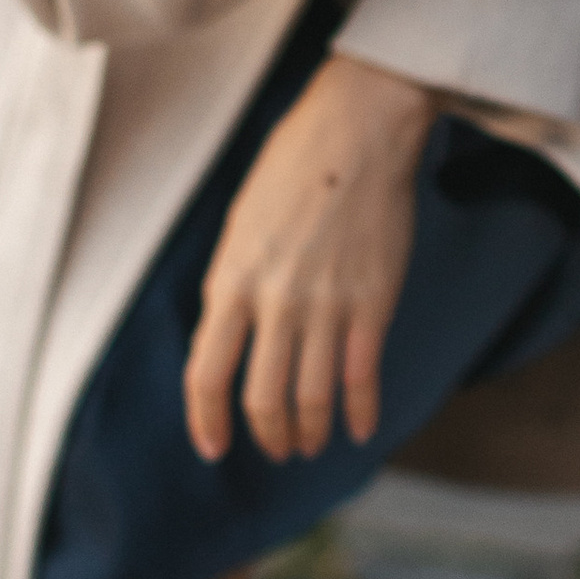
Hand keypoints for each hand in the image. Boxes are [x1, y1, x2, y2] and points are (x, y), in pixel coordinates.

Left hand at [184, 53, 438, 464]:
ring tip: (310, 443)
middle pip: (262, 398)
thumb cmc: (293, 166)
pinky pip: (362, 376)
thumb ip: (232, 284)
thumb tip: (225, 338)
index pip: (206, 374)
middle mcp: (275, 301)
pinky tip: (359, 428)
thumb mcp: (241, 224)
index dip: (206, 422)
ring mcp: (327, 305)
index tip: (213, 447)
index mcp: (232, 279)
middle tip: (276, 449)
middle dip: (267, 435)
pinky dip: (360, 412)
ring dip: (309, 432)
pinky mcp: (374, 302)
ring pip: (312, 398)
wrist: (357, 129)